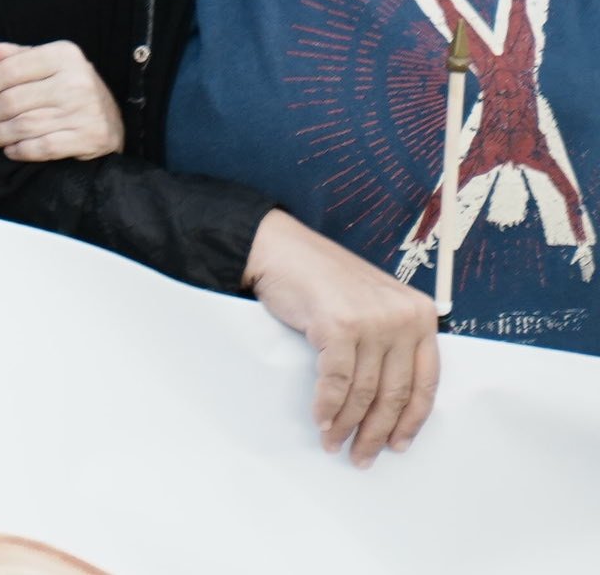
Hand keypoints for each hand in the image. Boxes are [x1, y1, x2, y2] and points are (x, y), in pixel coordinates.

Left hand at [0, 33, 123, 167]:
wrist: (113, 117)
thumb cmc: (66, 85)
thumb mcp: (41, 63)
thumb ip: (7, 56)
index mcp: (61, 55)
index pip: (8, 71)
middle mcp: (76, 81)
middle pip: (13, 101)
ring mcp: (86, 111)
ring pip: (25, 125)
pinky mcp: (92, 137)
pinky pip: (46, 147)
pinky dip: (21, 150)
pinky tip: (8, 150)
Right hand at [249, 213, 443, 461]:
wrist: (278, 248)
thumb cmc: (323, 279)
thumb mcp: (374, 306)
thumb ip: (391, 342)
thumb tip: (390, 402)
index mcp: (420, 315)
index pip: (426, 382)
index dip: (412, 420)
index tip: (398, 444)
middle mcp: (404, 318)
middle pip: (396, 392)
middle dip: (377, 432)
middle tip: (362, 456)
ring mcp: (372, 321)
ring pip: (366, 392)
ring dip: (347, 424)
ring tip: (334, 443)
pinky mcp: (340, 325)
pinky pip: (337, 381)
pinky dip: (327, 406)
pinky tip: (320, 419)